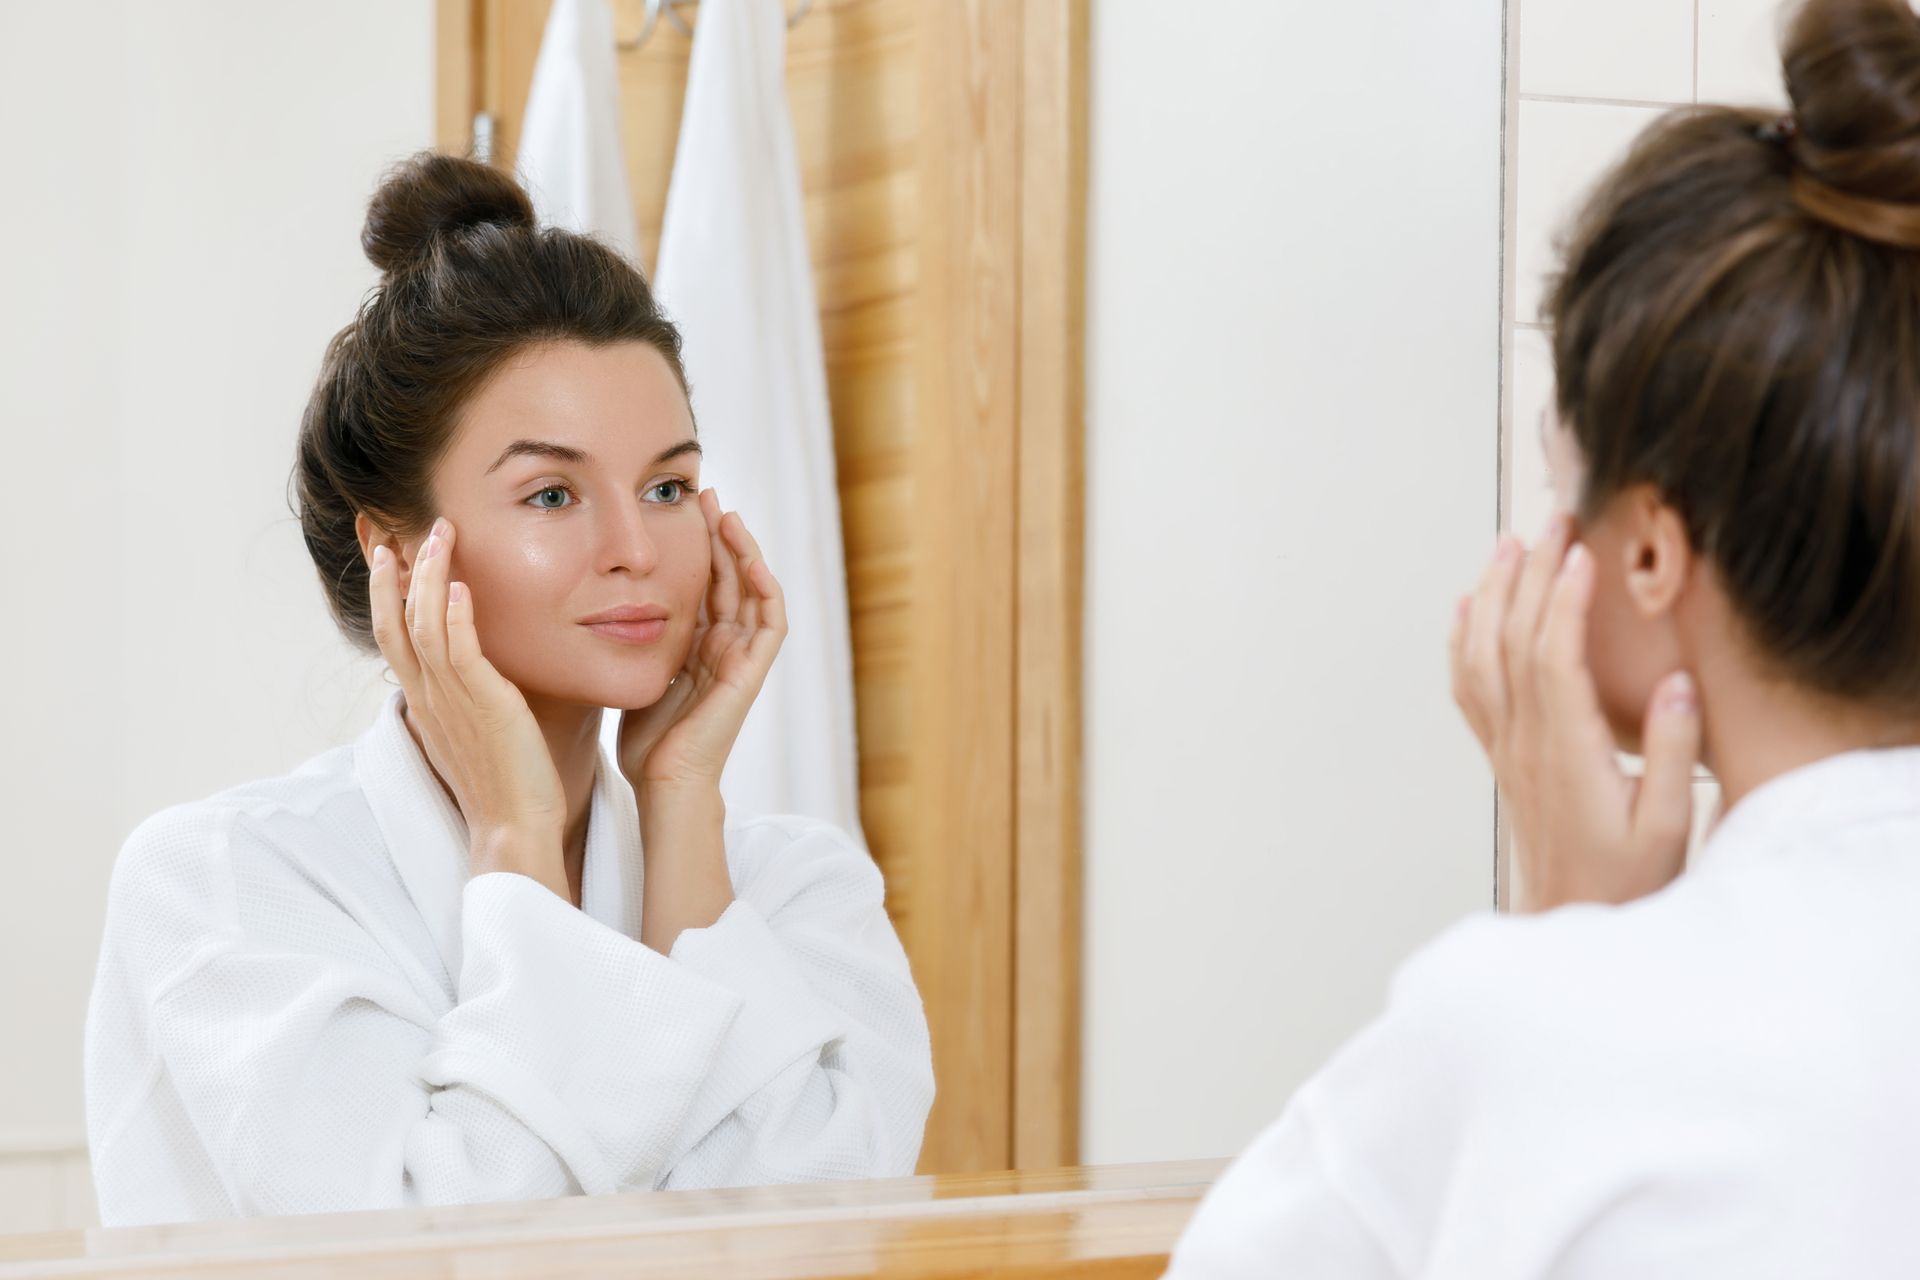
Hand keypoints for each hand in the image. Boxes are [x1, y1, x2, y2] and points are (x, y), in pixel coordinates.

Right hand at [368, 516, 567, 892]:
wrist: (513, 828)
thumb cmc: (505, 786)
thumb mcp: (477, 735)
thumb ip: (471, 701)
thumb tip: (481, 678)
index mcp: (426, 704)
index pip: (394, 638)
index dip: (386, 596)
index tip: (386, 559)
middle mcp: (429, 698)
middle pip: (394, 624)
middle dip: (391, 576)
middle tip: (391, 535)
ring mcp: (452, 701)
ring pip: (425, 625)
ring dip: (428, 577)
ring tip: (437, 536)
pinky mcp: (483, 705)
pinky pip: (460, 650)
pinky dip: (457, 614)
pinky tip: (460, 584)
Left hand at [617, 489, 787, 791]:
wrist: (663, 783)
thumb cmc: (645, 741)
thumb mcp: (633, 671)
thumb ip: (630, 637)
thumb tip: (596, 600)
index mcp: (700, 645)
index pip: (706, 582)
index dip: (697, 544)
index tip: (679, 506)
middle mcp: (725, 647)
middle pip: (731, 577)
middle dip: (719, 534)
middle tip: (704, 493)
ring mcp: (742, 659)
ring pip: (754, 590)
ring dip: (744, 550)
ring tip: (726, 513)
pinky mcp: (752, 673)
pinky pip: (770, 622)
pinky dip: (765, 587)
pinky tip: (748, 557)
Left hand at [1449, 515, 1702, 911]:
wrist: (1569, 923)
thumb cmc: (1623, 883)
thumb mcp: (1665, 827)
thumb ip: (1669, 755)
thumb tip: (1675, 684)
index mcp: (1567, 753)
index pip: (1554, 660)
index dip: (1563, 603)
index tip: (1580, 555)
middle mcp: (1524, 743)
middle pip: (1513, 642)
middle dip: (1530, 575)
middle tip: (1553, 522)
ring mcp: (1505, 748)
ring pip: (1484, 657)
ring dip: (1494, 596)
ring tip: (1510, 545)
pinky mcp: (1501, 757)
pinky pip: (1469, 688)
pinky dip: (1463, 641)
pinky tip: (1466, 609)